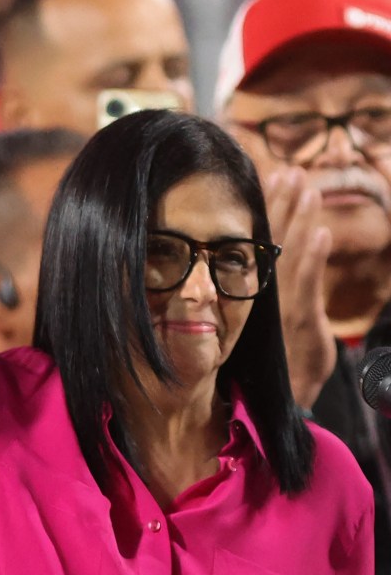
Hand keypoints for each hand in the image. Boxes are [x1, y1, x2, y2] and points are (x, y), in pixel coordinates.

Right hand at [266, 168, 334, 408]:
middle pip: (273, 241)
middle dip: (282, 205)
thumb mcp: (257, 325)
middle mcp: (265, 293)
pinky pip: (306, 283)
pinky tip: (321, 233)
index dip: (266, 210)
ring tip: (306, 188)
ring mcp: (283, 306)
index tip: (271, 179)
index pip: (259, 242)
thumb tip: (253, 263)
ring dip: (299, 220)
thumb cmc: (269, 364)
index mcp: (254, 288)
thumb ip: (267, 294)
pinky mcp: (301, 322)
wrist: (275, 402)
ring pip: (289, 255)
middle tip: (290, 172)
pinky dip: (314, 257)